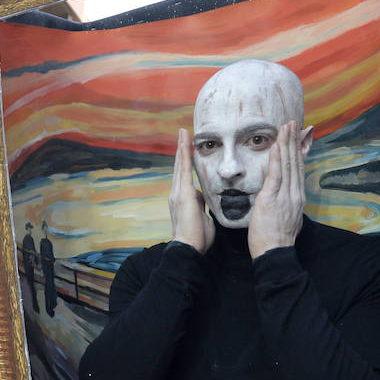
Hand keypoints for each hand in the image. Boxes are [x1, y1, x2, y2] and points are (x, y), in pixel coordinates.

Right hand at [168, 129, 212, 253]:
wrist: (188, 247)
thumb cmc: (197, 238)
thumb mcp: (202, 217)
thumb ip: (201, 205)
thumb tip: (202, 197)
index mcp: (182, 199)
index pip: (185, 176)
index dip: (186, 162)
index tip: (189, 151)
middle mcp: (177, 193)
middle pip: (179, 166)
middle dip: (181, 150)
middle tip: (183, 134)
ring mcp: (178, 192)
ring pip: (180, 164)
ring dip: (182, 147)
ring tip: (183, 132)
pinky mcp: (182, 192)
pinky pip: (184, 168)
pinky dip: (184, 153)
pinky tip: (185, 140)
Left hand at [248, 121, 311, 257]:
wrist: (274, 252)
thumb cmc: (275, 238)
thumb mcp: (284, 216)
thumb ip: (283, 201)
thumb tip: (278, 192)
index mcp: (297, 198)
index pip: (298, 169)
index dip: (297, 151)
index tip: (296, 136)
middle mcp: (295, 194)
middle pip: (296, 162)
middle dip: (293, 141)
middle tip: (292, 123)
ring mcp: (286, 195)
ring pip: (288, 164)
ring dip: (286, 143)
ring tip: (286, 127)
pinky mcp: (273, 198)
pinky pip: (276, 174)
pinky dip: (277, 158)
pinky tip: (277, 145)